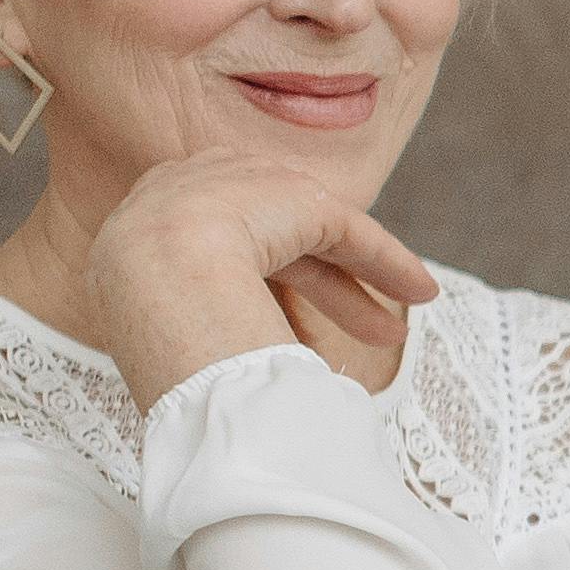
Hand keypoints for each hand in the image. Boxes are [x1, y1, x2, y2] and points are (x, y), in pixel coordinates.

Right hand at [77, 148, 439, 400]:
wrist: (154, 276)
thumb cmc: (148, 327)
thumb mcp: (150, 320)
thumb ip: (183, 325)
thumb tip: (213, 385)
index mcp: (152, 219)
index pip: (219, 252)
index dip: (260, 293)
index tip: (283, 337)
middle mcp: (195, 186)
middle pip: (273, 242)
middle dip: (325, 291)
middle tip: (362, 338)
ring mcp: (247, 184)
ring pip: (316, 238)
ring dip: (363, 282)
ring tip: (398, 334)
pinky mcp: (298, 198)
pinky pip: (349, 232)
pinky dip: (387, 263)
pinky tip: (421, 293)